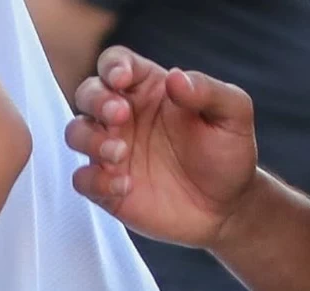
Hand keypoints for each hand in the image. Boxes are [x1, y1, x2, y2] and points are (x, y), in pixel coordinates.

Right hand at [65, 45, 259, 248]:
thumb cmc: (228, 154)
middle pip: (87, 94)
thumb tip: (174, 78)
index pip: (116, 64)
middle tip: (119, 116)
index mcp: (149, 91)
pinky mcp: (104, 187)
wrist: (226, 207)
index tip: (122, 79)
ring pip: (75, 133)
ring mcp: (110, 153)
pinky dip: (96, 180)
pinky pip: (82, 178)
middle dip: (96, 101)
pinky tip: (125, 185)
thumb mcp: (233, 115)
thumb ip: (208, 91)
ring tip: (120, 153)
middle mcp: (124, 118)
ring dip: (90, 139)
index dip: (112, 66)